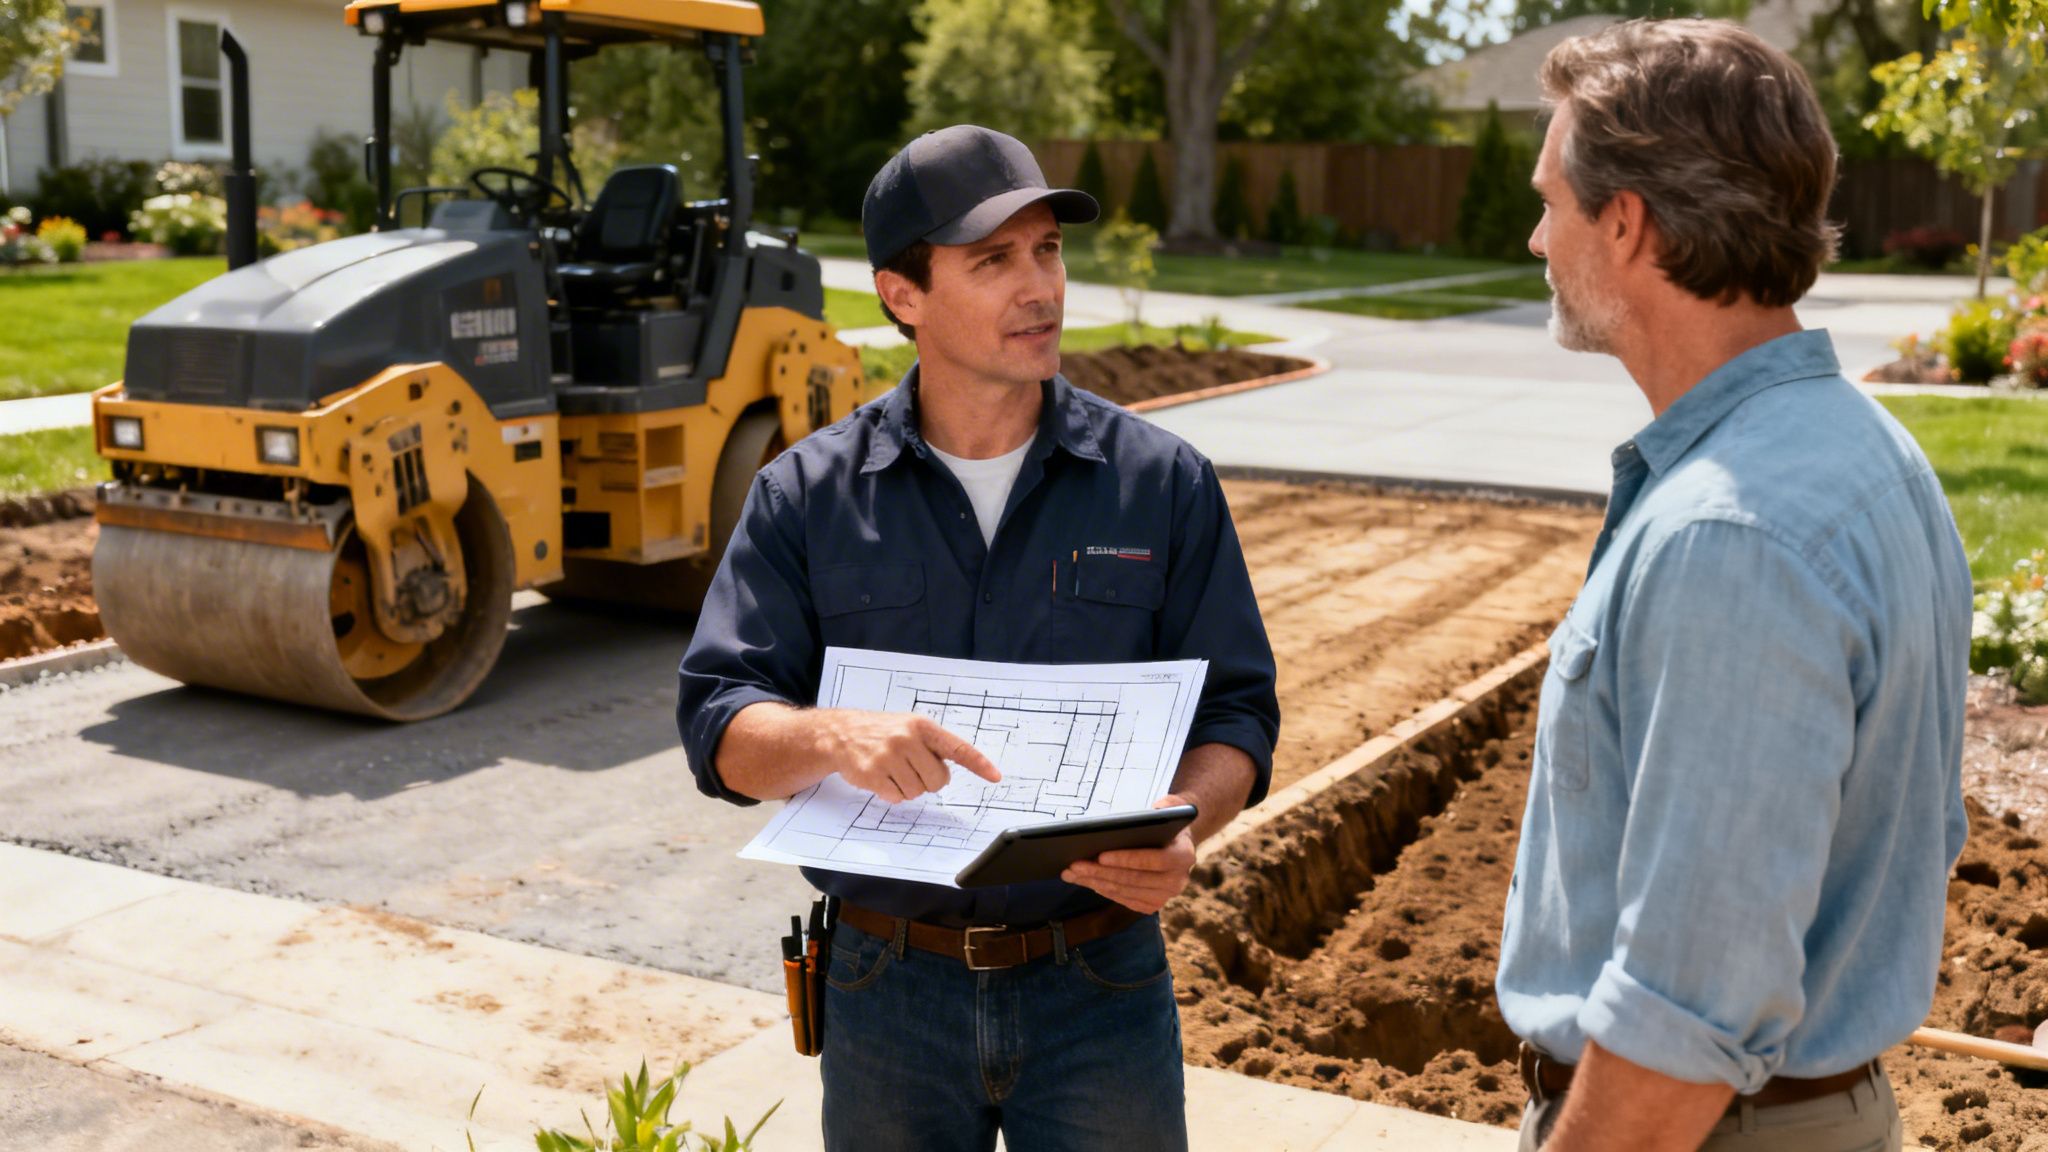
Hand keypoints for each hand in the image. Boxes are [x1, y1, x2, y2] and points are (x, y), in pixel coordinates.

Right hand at [817, 709, 999, 803]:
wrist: (841, 734)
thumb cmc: (882, 732)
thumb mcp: (910, 727)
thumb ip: (934, 745)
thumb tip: (958, 768)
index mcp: (922, 726)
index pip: (957, 748)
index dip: (979, 764)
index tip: (995, 776)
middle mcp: (906, 738)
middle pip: (938, 781)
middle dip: (928, 781)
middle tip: (912, 769)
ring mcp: (888, 756)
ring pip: (918, 792)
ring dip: (908, 788)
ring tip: (893, 770)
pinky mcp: (873, 774)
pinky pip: (897, 798)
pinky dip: (892, 793)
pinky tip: (882, 778)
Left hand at [1060, 795, 1197, 913]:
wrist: (1178, 840)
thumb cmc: (1167, 820)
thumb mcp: (1170, 806)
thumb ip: (1164, 806)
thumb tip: (1149, 812)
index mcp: (1184, 855)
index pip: (1155, 860)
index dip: (1127, 859)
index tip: (1100, 855)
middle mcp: (1178, 880)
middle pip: (1134, 880)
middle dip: (1101, 872)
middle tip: (1075, 865)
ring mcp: (1165, 896)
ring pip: (1125, 891)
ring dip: (1096, 883)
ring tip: (1071, 873)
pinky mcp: (1152, 904)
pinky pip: (1124, 899)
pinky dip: (1104, 890)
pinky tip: (1086, 880)